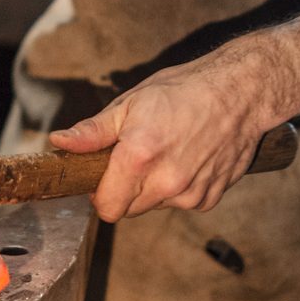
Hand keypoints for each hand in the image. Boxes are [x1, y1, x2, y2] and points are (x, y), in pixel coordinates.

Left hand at [49, 58, 265, 220]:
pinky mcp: (209, 198)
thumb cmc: (184, 90)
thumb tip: (59, 142)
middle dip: (124, 189)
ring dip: (153, 188)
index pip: (106, 207)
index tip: (104, 175)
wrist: (240, 92)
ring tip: (167, 152)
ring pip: (155, 206)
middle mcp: (165, 182)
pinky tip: (189, 158)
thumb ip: (93, 131)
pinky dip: (180, 188)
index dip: (99, 192)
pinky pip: (181, 203)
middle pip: (128, 209)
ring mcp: (190, 194)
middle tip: (136, 157)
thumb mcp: (131, 103)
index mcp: (138, 157)